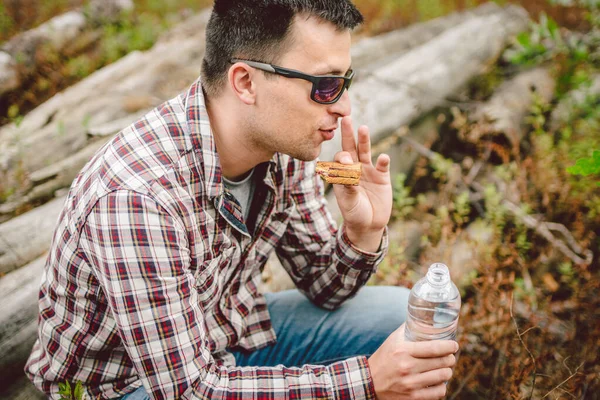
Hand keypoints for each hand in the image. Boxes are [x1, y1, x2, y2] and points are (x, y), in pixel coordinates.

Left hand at [333, 116, 392, 251]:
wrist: (369, 225)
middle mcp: (354, 169)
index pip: (340, 159)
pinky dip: (384, 161)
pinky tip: (384, 158)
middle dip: (348, 134)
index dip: (342, 157)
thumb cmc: (354, 213)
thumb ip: (348, 185)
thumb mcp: (349, 201)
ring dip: (365, 140)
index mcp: (342, 174)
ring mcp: (368, 171)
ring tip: (363, 128)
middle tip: (346, 118)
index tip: (346, 160)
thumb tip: (348, 168)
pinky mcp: (382, 177)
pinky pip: (382, 166)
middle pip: (351, 148)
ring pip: (366, 152)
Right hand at [368, 324, 457, 399]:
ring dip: (447, 372)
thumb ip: (408, 329)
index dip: (449, 346)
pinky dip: (441, 386)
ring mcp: (410, 384)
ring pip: (443, 377)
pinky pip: (438, 392)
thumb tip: (424, 317)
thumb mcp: (393, 340)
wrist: (369, 381)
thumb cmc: (383, 357)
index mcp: (403, 351)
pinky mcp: (412, 397)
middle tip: (450, 356)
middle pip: (442, 362)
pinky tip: (438, 382)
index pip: (434, 348)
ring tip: (445, 368)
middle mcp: (407, 367)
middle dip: (450, 358)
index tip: (454, 345)